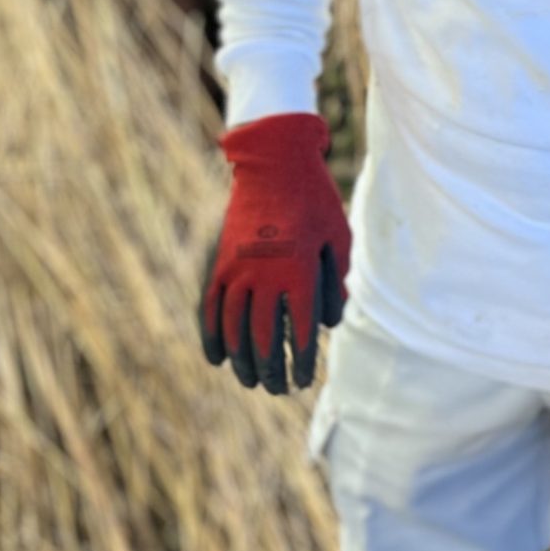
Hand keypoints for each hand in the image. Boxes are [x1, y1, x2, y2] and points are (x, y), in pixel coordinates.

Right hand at [199, 113, 350, 394]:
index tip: (304, 379)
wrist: (274, 161)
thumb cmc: (315, 199)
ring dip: (242, 360)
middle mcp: (264, 274)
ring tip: (252, 381)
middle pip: (264, 338)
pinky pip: (210, 306)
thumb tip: (328, 324)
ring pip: (233, 328)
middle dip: (272, 370)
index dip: (301, 362)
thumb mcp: (340, 238)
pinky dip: (211, 335)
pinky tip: (216, 359)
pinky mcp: (218, 261)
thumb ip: (336, 283)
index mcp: (299, 271)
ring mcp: (236, 268)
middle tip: (280, 389)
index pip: (300, 332)